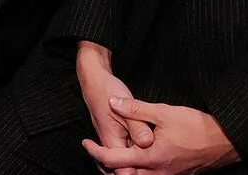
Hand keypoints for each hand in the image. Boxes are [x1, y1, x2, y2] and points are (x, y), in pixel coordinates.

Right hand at [76, 42, 152, 174]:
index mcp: (112, 141)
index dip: (136, 171)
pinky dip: (132, 155)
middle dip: (136, 169)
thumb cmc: (107, 92)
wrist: (95, 81)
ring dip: (134, 164)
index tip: (150, 169)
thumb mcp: (125, 108)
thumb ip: (137, 126)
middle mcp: (110, 145)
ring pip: (123, 162)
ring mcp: (112, 142)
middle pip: (121, 169)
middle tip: (152, 169)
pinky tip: (144, 152)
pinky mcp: (116, 137)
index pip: (123, 169)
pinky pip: (124, 153)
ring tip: (149, 163)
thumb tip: (147, 142)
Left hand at [82, 98, 239, 174]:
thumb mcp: (162, 112)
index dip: (95, 152)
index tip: (85, 142)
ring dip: (123, 171)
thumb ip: (135, 108)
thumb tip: (113, 102)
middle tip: (97, 152)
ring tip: (114, 156)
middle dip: (107, 168)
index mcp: (149, 158)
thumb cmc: (194, 126)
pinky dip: (138, 171)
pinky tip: (138, 158)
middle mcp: (156, 173)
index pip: (113, 161)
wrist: (224, 141)